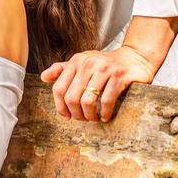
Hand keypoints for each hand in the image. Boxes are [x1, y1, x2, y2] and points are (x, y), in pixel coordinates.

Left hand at [40, 46, 156, 121]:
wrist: (134, 58)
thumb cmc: (105, 64)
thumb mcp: (83, 63)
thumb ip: (63, 70)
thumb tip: (43, 77)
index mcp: (77, 61)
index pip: (59, 89)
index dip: (60, 107)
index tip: (66, 117)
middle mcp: (88, 63)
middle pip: (71, 97)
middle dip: (76, 114)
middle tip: (83, 119)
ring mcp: (104, 69)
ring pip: (87, 101)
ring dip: (89, 116)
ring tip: (94, 118)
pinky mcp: (119, 77)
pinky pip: (106, 101)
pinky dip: (104, 113)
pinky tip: (105, 116)